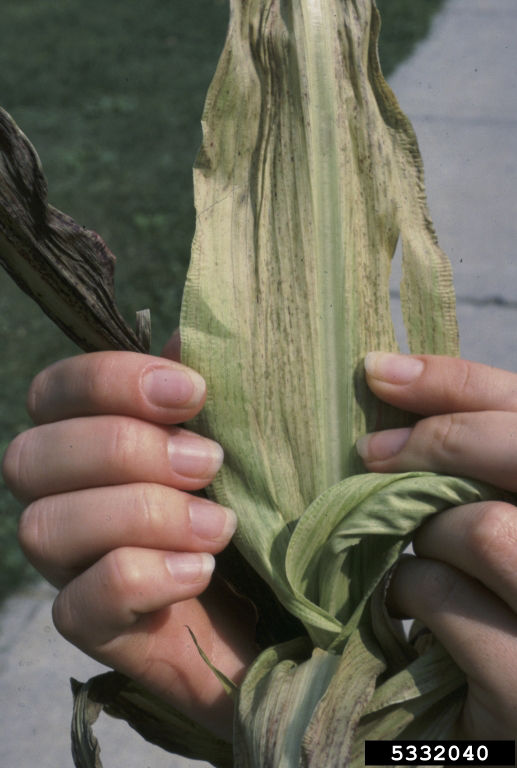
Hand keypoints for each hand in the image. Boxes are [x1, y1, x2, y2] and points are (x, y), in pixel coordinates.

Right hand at [2, 334, 256, 739]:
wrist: (272, 607)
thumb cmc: (246, 505)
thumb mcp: (234, 441)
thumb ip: (205, 393)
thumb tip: (188, 339)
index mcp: (86, 439)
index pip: (55, 390)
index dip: (113, 380)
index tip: (193, 392)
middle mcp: (61, 497)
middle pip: (32, 456)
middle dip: (125, 450)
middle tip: (209, 463)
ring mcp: (67, 565)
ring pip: (46, 526)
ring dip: (142, 514)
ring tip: (220, 525)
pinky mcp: (89, 626)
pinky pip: (79, 603)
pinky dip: (145, 577)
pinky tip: (202, 570)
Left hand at [359, 352, 516, 737]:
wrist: (504, 725)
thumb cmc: (501, 612)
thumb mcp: (497, 529)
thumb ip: (474, 468)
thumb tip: (392, 381)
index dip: (458, 380)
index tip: (379, 372)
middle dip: (436, 442)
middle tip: (369, 454)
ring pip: (487, 529)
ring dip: (424, 534)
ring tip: (410, 553)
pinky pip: (448, 600)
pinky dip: (408, 592)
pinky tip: (404, 608)